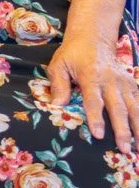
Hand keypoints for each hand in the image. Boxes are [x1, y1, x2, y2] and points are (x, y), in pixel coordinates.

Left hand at [48, 37, 138, 151]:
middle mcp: (111, 81)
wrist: (93, 38)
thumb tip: (57, 106)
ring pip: (135, 108)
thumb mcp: (59, 65)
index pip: (94, 101)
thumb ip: (59, 85)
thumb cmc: (72, 54)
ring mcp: (124, 83)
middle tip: (125, 149)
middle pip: (118, 108)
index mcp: (91, 76)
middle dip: (123, 130)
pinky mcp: (132, 84)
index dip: (96, 118)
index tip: (99, 135)